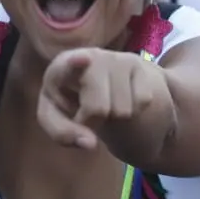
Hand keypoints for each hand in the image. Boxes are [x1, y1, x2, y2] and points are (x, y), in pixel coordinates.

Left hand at [37, 48, 169, 150]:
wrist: (96, 83)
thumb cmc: (70, 100)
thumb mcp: (56, 117)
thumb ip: (62, 133)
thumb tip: (90, 143)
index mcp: (61, 66)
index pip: (66, 64)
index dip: (74, 62)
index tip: (84, 59)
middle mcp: (89, 55)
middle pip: (98, 108)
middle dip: (93, 120)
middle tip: (88, 113)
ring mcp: (114, 57)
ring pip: (123, 109)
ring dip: (114, 116)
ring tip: (104, 102)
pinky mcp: (136, 62)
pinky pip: (143, 101)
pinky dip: (133, 109)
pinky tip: (120, 97)